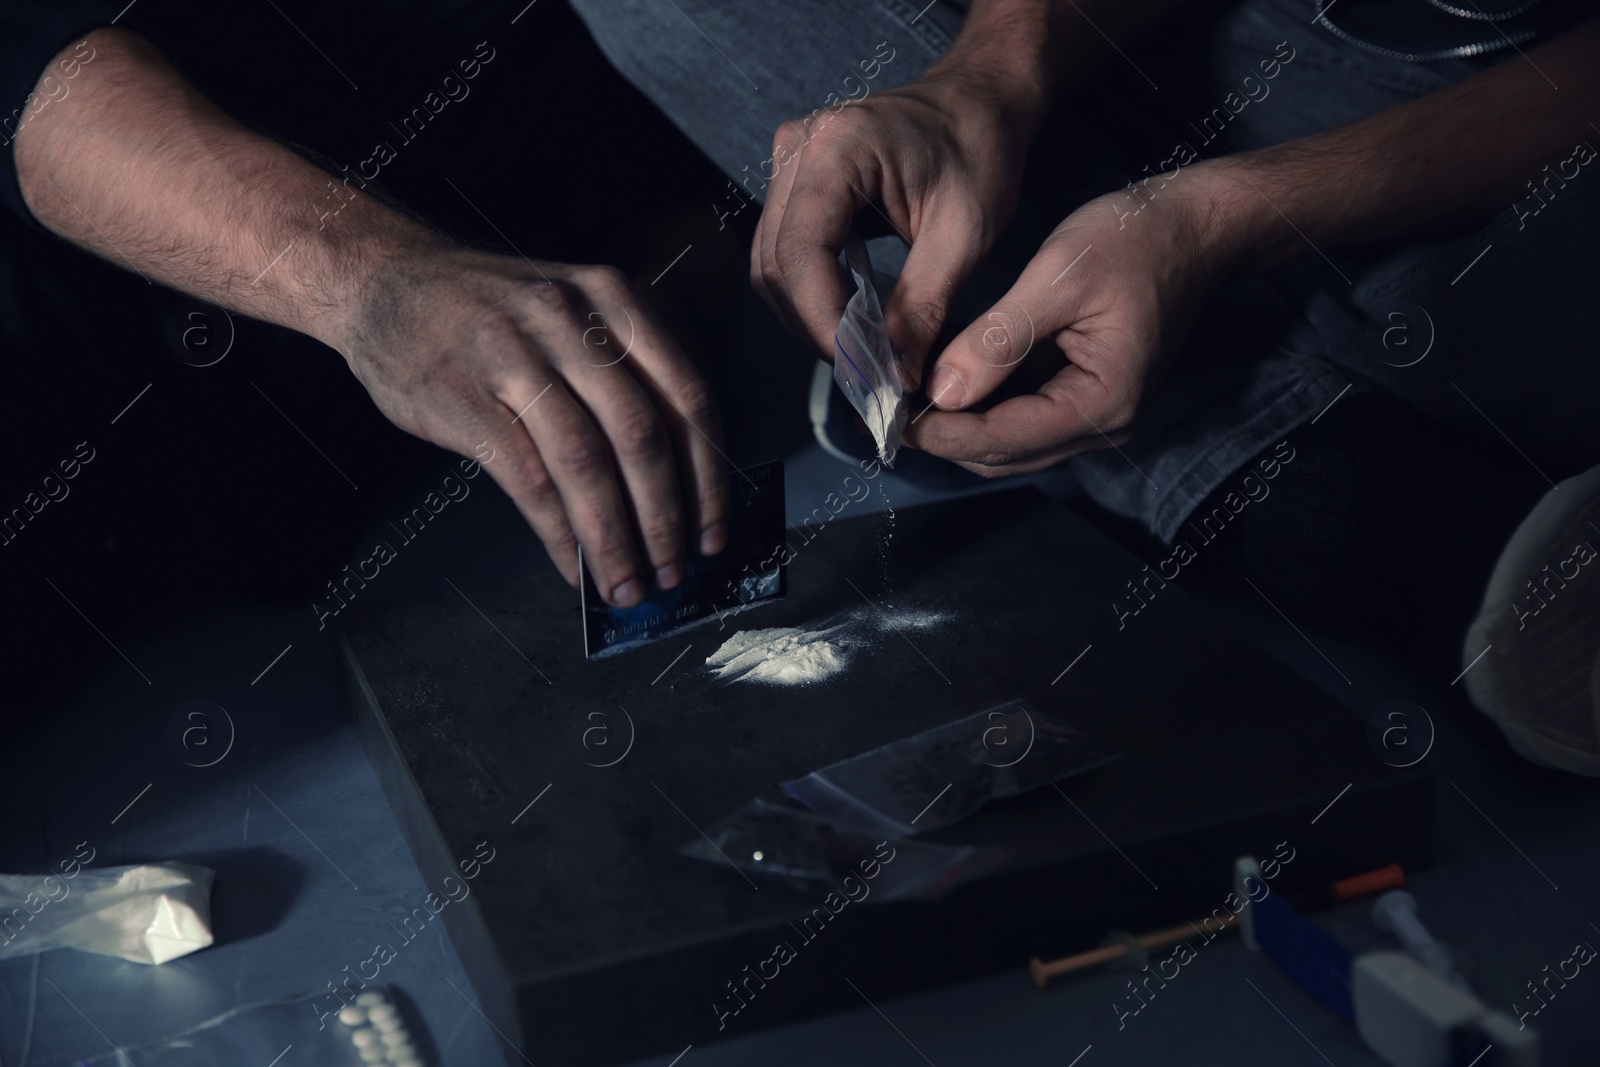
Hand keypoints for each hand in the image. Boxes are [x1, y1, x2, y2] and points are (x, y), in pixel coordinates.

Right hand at [339, 240, 728, 605]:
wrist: (383, 278)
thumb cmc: (486, 310)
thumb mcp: (572, 312)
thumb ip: (625, 374)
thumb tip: (673, 483)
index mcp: (612, 298)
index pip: (687, 397)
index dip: (708, 477)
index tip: (713, 531)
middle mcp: (569, 319)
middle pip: (642, 435)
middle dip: (665, 519)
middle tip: (672, 571)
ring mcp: (512, 355)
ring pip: (586, 463)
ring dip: (613, 538)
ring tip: (624, 583)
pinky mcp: (461, 395)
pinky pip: (526, 478)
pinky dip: (557, 533)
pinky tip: (570, 565)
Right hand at [752, 63, 1043, 381]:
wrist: (980, 100)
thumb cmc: (980, 148)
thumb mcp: (965, 233)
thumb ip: (923, 305)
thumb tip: (895, 374)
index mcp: (838, 146)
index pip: (801, 252)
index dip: (823, 320)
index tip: (861, 368)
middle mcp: (798, 148)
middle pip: (775, 264)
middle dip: (816, 326)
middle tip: (865, 371)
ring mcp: (789, 162)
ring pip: (771, 264)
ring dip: (810, 316)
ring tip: (860, 350)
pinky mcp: (795, 180)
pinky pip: (784, 251)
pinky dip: (812, 293)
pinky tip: (850, 316)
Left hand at [904, 162, 1246, 474]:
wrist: (1196, 224)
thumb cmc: (1136, 239)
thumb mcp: (1057, 279)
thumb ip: (996, 341)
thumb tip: (940, 391)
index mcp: (1102, 403)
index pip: (1002, 439)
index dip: (938, 432)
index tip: (885, 412)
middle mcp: (1105, 424)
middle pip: (1002, 454)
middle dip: (942, 436)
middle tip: (883, 403)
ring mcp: (1099, 415)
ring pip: (1010, 443)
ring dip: (959, 424)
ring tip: (905, 390)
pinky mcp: (1089, 395)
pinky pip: (1025, 416)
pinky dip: (983, 404)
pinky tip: (946, 374)